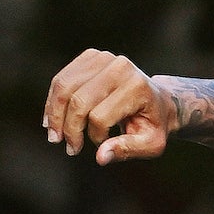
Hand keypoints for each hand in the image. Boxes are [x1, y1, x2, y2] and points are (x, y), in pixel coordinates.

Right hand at [43, 49, 177, 163]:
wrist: (160, 100)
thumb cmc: (155, 124)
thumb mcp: (151, 144)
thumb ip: (126, 150)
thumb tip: (100, 157)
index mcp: (137, 88)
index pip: (101, 116)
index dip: (95, 136)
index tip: (102, 145)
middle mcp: (120, 68)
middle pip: (79, 101)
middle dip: (69, 128)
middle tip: (69, 148)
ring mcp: (104, 58)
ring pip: (65, 88)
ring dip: (54, 114)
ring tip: (55, 136)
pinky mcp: (91, 56)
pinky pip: (62, 79)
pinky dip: (54, 100)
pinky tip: (53, 118)